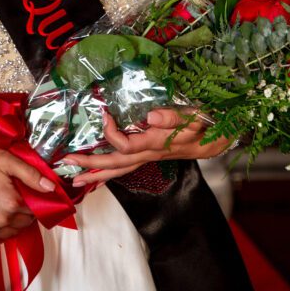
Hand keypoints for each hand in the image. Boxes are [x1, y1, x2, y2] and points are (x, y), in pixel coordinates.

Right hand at [0, 140, 55, 244]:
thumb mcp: (6, 160)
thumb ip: (31, 175)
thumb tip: (51, 188)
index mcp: (11, 203)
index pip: (34, 211)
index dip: (33, 202)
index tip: (26, 195)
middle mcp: (0, 221)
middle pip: (23, 224)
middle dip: (23, 213)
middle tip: (13, 199)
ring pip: (9, 233)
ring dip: (11, 223)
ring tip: (2, 207)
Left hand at [62, 109, 234, 187]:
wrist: (222, 137)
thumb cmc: (208, 123)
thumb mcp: (195, 116)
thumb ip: (173, 117)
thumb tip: (149, 115)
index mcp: (157, 143)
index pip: (126, 145)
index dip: (111, 133)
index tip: (103, 113)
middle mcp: (151, 152)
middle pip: (116, 163)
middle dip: (91, 163)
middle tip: (67, 163)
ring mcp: (151, 156)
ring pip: (120, 169)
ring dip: (96, 172)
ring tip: (75, 177)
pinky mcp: (153, 154)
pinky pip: (127, 166)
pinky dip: (110, 170)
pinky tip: (100, 172)